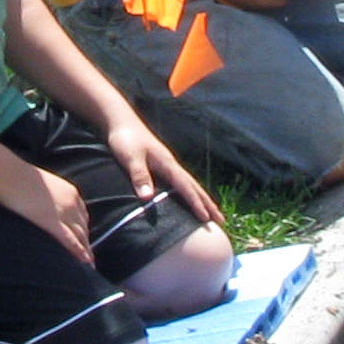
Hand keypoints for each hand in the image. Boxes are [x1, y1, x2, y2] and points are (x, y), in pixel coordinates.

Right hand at [2, 163, 92, 262]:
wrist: (11, 176)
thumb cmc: (18, 177)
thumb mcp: (41, 184)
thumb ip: (47, 194)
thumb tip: (41, 201)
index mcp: (70, 192)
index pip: (82, 214)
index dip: (83, 227)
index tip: (83, 237)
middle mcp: (73, 203)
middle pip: (84, 226)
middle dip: (86, 240)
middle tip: (88, 255)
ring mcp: (65, 213)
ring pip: (81, 236)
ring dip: (86, 250)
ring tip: (89, 264)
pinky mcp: (53, 224)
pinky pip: (71, 241)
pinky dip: (80, 252)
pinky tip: (86, 262)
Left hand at [104, 118, 222, 226]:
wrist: (121, 122)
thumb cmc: (125, 139)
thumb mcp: (130, 158)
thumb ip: (140, 176)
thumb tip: (148, 198)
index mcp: (167, 164)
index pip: (185, 186)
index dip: (195, 203)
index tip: (206, 218)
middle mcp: (172, 165)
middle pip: (195, 187)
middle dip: (208, 204)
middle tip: (221, 221)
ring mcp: (169, 165)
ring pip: (191, 185)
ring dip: (202, 200)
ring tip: (212, 214)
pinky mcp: (162, 165)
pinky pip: (182, 183)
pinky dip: (191, 193)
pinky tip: (191, 199)